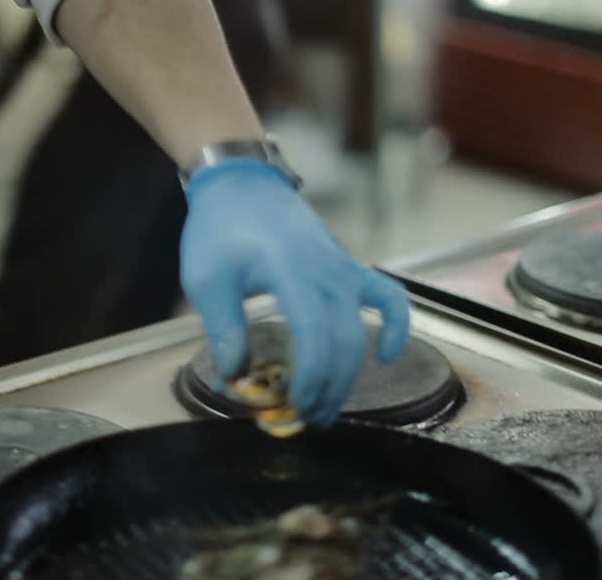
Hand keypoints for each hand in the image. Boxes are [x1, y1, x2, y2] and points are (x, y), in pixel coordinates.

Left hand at [179, 159, 410, 427]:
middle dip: (329, 386)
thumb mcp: (207, 278)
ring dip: (349, 372)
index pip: (315, 335)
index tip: (295, 405)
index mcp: (291, 270)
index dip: (311, 378)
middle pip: (344, 340)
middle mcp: (326, 270)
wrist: (240, 183)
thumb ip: (223, 327)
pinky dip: (395, 324)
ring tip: (327, 406)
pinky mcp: (346, 266)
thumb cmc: (219, 228)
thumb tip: (234, 377)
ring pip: (359, 329)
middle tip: (307, 418)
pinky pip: (386, 296)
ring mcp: (341, 268)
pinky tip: (385, 353)